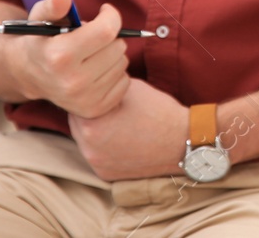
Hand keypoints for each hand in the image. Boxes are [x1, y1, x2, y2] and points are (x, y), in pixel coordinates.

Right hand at [9, 0, 129, 118]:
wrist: (27, 75)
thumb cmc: (39, 40)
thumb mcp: (40, 17)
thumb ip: (53, 5)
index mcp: (60, 56)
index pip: (107, 30)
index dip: (110, 15)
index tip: (104, 11)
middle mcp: (72, 82)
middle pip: (118, 46)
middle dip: (108, 36)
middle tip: (91, 38)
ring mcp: (84, 99)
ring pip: (123, 63)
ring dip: (111, 54)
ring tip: (90, 55)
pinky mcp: (95, 109)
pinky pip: (125, 81)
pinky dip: (115, 73)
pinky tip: (96, 71)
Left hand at [69, 78, 186, 180]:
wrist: (182, 142)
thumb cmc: (159, 111)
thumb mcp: (130, 88)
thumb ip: (105, 88)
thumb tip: (94, 83)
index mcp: (91, 124)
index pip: (76, 104)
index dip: (87, 95)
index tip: (97, 92)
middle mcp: (88, 148)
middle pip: (77, 125)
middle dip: (89, 115)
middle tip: (108, 107)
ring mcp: (97, 164)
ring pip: (86, 142)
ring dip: (95, 132)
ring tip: (117, 123)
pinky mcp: (107, 175)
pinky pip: (98, 156)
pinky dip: (105, 147)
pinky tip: (122, 138)